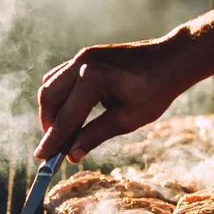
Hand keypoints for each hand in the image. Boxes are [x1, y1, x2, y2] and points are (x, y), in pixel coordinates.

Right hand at [35, 35, 198, 163]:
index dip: (53, 140)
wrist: (173, 59)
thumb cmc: (156, 90)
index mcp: (93, 78)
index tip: (41, 157)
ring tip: (63, 131)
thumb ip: (95, 135)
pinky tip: (71, 111)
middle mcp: (82, 63)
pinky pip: (61, 76)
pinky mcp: (86, 55)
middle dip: (48, 124)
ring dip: (52, 109)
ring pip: (51, 84)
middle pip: (49, 97)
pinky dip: (60, 95)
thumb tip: (72, 155)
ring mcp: (83, 56)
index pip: (66, 116)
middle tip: (54, 145)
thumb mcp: (126, 119)